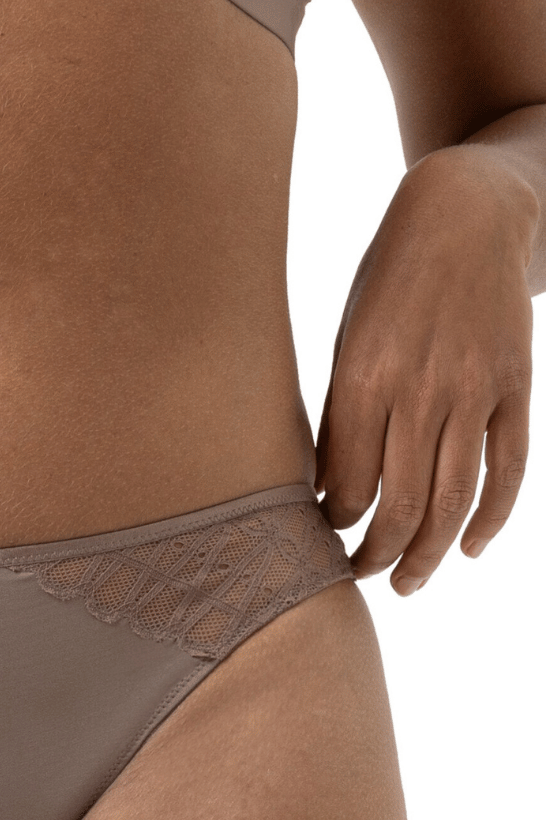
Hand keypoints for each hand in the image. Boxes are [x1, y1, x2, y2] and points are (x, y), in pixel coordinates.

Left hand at [315, 145, 536, 594]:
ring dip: (427, 553)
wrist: (466, 217)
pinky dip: (492, 517)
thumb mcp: (346, 343)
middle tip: (360, 577)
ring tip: (407, 583)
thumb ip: (339, 418)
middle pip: (400, 504)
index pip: (349, 486)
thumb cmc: (387, 284)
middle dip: (376, 555)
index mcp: (363, 380)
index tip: (322, 538)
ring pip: (453, 499)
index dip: (335, 525)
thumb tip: (329, 493)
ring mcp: (475, 391)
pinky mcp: (517, 388)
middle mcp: (421, 391)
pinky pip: (509, 468)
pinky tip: (470, 548)